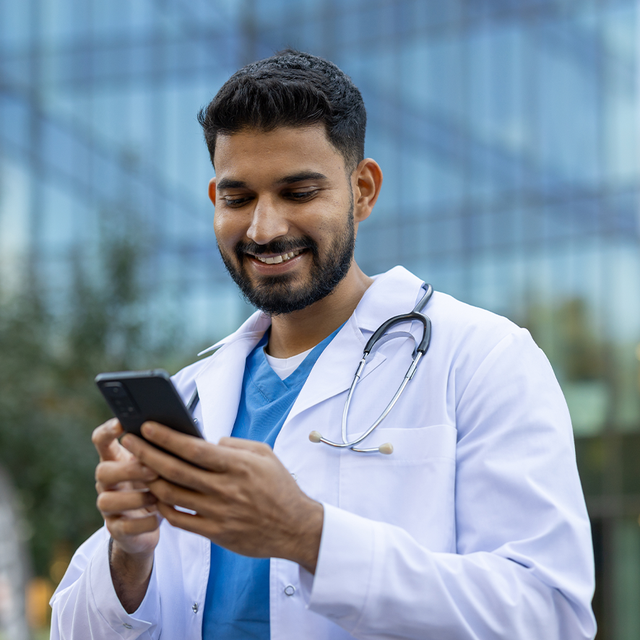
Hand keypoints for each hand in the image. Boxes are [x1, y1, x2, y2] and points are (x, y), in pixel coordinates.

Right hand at [92, 419, 160, 610]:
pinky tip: (159, 516)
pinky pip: (123, 527)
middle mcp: (106, 483)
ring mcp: (108, 507)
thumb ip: (164, 449)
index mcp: (116, 460)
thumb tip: (186, 430)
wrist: (148, 525)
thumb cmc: (159, 484)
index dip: (108, 430)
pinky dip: (143, 522)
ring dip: (136, 497)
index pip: (101, 440)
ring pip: (106, 501)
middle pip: (102, 471)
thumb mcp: (161, 464)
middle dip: (128, 470)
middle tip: (154, 469)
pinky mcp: (116, 530)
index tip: (123, 423)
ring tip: (158, 495)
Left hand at [121, 422, 323, 573]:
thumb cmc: (280, 487)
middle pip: (176, 470)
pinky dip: (163, 507)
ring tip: (136, 468)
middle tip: (128, 441)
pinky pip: (180, 520)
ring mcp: (219, 513)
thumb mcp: (265, 455)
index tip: (146, 427)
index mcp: (238, 465)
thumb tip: (209, 441)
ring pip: (172, 495)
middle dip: (147, 453)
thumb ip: (236, 445)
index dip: (167, 437)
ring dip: (150, 480)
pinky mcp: (216, 533)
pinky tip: (156, 496)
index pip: (194, 449)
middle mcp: (226, 488)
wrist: (296, 528)